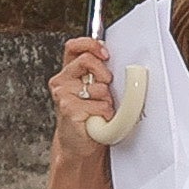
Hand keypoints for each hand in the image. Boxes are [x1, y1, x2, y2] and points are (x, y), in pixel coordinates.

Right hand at [49, 37, 117, 158]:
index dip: (90, 45)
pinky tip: (98, 119)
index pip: (74, 47)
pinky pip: (99, 105)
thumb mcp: (99, 90)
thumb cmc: (91, 116)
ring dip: (107, 100)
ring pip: (98, 87)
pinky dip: (105, 114)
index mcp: (70, 71)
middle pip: (87, 60)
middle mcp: (63, 80)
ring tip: (100, 109)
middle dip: (104, 73)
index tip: (105, 53)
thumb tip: (124, 62)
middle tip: (107, 86)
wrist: (80, 143)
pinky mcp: (68, 108)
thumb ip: (102, 73)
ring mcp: (63, 94)